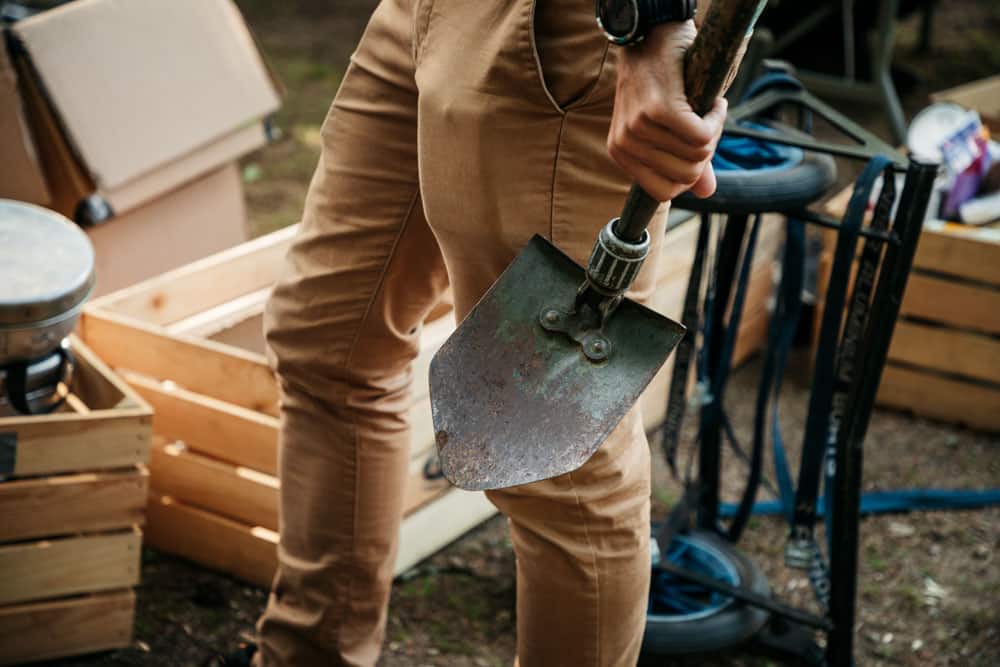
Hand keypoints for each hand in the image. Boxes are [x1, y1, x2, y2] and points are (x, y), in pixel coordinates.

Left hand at [607, 21, 726, 202]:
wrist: (651, 37)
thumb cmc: (658, 82)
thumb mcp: (664, 127)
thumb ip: (684, 160)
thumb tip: (706, 193)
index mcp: (621, 155)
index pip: (664, 192)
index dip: (689, 173)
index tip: (695, 147)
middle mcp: (625, 145)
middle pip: (685, 175)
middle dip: (706, 152)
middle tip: (706, 124)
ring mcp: (639, 128)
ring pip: (697, 154)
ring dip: (713, 131)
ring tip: (707, 110)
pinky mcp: (659, 110)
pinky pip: (702, 136)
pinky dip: (716, 120)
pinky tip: (713, 104)